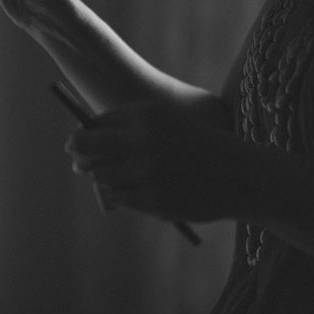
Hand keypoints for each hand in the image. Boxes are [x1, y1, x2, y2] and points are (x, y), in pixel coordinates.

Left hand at [65, 100, 252, 222]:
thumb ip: (130, 128)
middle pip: (89, 146)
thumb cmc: (198, 146)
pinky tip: (139, 190)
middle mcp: (144, 139)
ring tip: (120, 177)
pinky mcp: (152, 198)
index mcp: (147, 114)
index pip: (98, 122)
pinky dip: (123, 195)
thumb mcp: (167, 124)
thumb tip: (85, 139)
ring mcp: (147, 171)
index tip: (75, 142)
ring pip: (102, 175)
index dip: (83, 133)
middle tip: (75, 162)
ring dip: (103, 178)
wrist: (239, 175)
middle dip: (77, 153)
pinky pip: (120, 197)